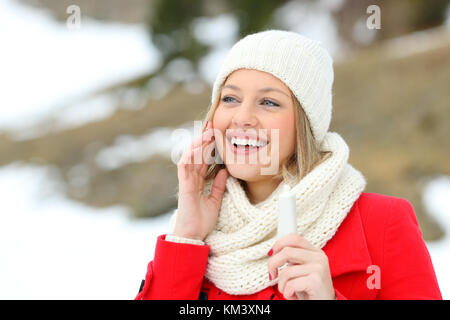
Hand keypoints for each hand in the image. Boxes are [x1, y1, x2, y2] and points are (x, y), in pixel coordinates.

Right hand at [174, 121, 227, 240]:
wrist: (193, 236)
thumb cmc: (202, 221)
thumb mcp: (215, 200)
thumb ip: (218, 186)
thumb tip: (224, 171)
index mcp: (198, 181)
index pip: (203, 159)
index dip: (209, 146)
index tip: (216, 133)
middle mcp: (191, 179)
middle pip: (197, 154)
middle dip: (204, 139)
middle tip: (211, 124)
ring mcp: (186, 181)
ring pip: (190, 157)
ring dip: (198, 144)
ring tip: (206, 132)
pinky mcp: (184, 186)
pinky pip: (184, 167)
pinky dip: (189, 155)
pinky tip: (196, 146)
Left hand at [267, 234, 335, 299]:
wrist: (323, 305)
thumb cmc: (308, 289)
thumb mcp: (300, 270)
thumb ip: (292, 259)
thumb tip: (273, 251)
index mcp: (315, 252)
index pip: (294, 238)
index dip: (278, 244)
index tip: (272, 255)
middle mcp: (319, 257)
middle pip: (286, 251)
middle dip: (273, 264)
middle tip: (272, 275)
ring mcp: (319, 268)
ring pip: (286, 271)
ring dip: (281, 285)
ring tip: (287, 291)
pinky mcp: (316, 281)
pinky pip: (291, 284)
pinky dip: (287, 293)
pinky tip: (293, 295)